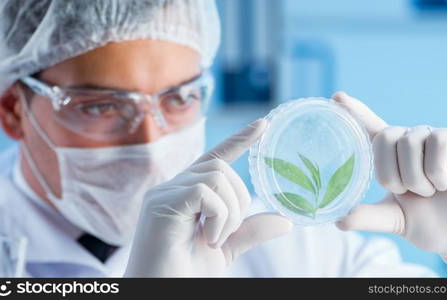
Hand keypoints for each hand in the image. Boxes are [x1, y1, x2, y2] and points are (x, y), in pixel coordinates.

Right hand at [124, 119, 292, 276]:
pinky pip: (205, 191)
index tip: (263, 125)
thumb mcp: (226, 248)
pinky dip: (218, 216)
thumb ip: (250, 230)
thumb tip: (285, 220)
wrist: (161, 295)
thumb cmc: (186, 273)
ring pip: (216, 176)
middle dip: (238, 200)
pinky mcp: (161, 203)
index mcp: (187, 194)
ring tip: (214, 239)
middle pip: (220, 167)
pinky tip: (207, 239)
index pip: (215, 158)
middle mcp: (172, 187)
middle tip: (227, 234)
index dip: (239, 140)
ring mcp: (163, 194)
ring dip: (229, 212)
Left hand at [333, 92, 446, 276]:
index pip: (371, 128)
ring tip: (430, 191)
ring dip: (415, 178)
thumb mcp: (394, 219)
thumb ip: (367, 216)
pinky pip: (436, 142)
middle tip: (407, 193)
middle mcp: (412, 142)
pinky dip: (436, 171)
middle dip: (390, 174)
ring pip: (409, 142)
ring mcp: (435, 138)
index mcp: (393, 157)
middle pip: (385, 137)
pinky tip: (446, 183)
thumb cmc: (432, 225)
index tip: (337, 97)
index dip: (355, 111)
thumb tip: (338, 221)